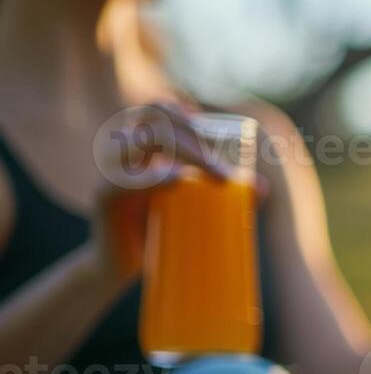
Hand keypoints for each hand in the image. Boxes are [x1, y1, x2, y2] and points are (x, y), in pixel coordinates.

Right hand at [89, 102, 261, 284]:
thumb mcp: (189, 202)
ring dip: (190, 152)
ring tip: (222, 178)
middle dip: (198, 135)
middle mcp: (122, 148)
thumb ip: (218, 189)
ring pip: (146, 140)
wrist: (120, 264)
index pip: (157, 109)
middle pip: (155, 116)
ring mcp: (110, 169)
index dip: (186, 114)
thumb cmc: (159, 227)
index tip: (219, 140)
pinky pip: (124, 179)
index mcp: (139, 142)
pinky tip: (178, 179)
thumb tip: (263, 189)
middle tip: (228, 169)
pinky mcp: (104, 197)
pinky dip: (155, 176)